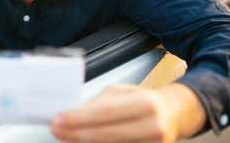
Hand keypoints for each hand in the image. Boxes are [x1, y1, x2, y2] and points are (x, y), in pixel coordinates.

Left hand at [50, 83, 206, 142]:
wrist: (173, 115)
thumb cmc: (144, 101)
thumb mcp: (121, 92)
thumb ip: (98, 104)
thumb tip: (71, 115)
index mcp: (145, 104)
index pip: (104, 113)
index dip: (77, 119)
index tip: (58, 120)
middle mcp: (153, 127)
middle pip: (104, 136)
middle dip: (75, 134)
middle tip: (57, 130)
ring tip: (67, 137)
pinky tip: (84, 142)